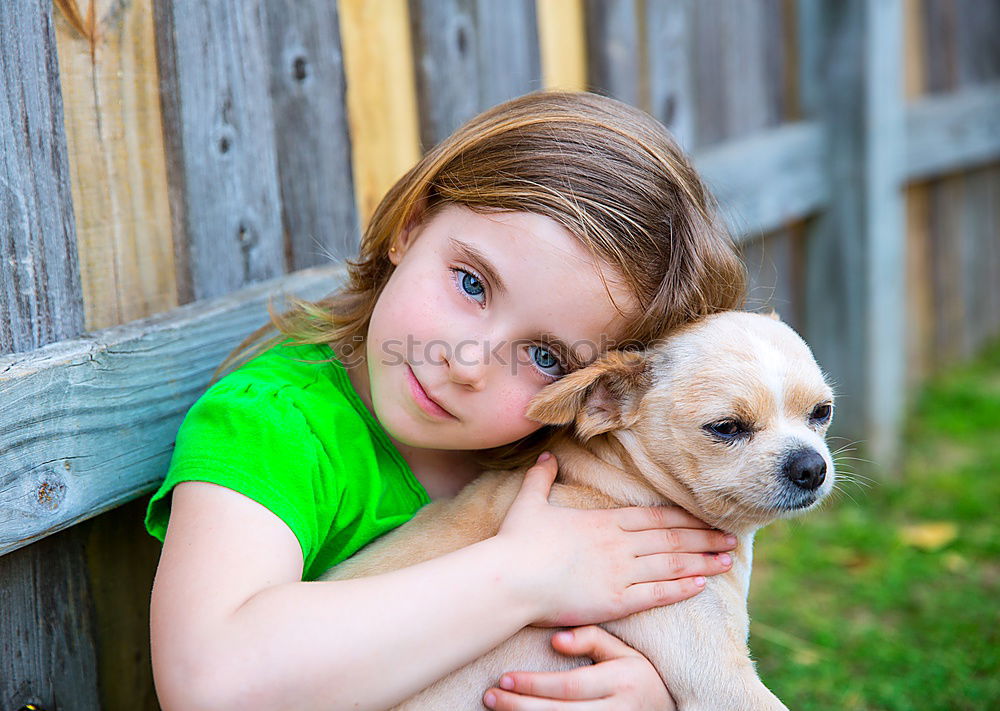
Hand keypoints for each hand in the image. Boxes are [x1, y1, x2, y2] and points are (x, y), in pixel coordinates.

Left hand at [483, 625, 674, 709]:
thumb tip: (556, 640)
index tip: (505, 677)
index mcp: (621, 682)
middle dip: (519, 706)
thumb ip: (593, 639)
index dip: (534, 684)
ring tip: (496, 708)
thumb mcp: (625, 653)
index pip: (569, 686)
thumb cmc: (640, 678)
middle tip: (491, 695)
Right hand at [496, 452, 736, 626]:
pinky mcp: (616, 600)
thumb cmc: (516, 542)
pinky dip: (680, 588)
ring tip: (727, 560)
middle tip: (731, 538)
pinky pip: (656, 594)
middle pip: (672, 539)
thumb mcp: (529, 502)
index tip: (706, 518)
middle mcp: (619, 544)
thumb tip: (546, 456)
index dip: (685, 519)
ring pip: (671, 565)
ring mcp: (620, 573)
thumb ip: (541, 478)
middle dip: (704, 538)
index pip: (655, 518)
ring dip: (702, 562)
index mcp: (605, 522)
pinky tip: (701, 585)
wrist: (510, 579)